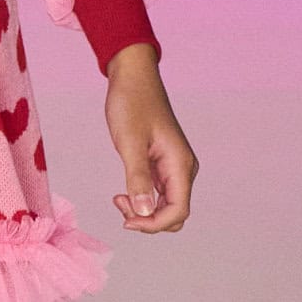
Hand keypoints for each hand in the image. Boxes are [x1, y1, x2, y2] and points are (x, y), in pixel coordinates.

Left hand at [102, 46, 196, 232]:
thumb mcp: (130, 142)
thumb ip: (137, 178)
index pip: (178, 211)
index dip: (153, 224)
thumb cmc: (132, 104)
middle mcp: (182, 168)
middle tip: (120, 203)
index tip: (126, 219)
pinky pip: (158, 194)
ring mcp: (173, 167)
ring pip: (166, 206)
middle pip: (175, 213)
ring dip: (143, 211)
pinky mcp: (162, 164)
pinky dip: (142, 200)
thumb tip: (143, 212)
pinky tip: (123, 192)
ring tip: (119, 197)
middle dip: (148, 220)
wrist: (133, 77)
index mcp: (180, 164)